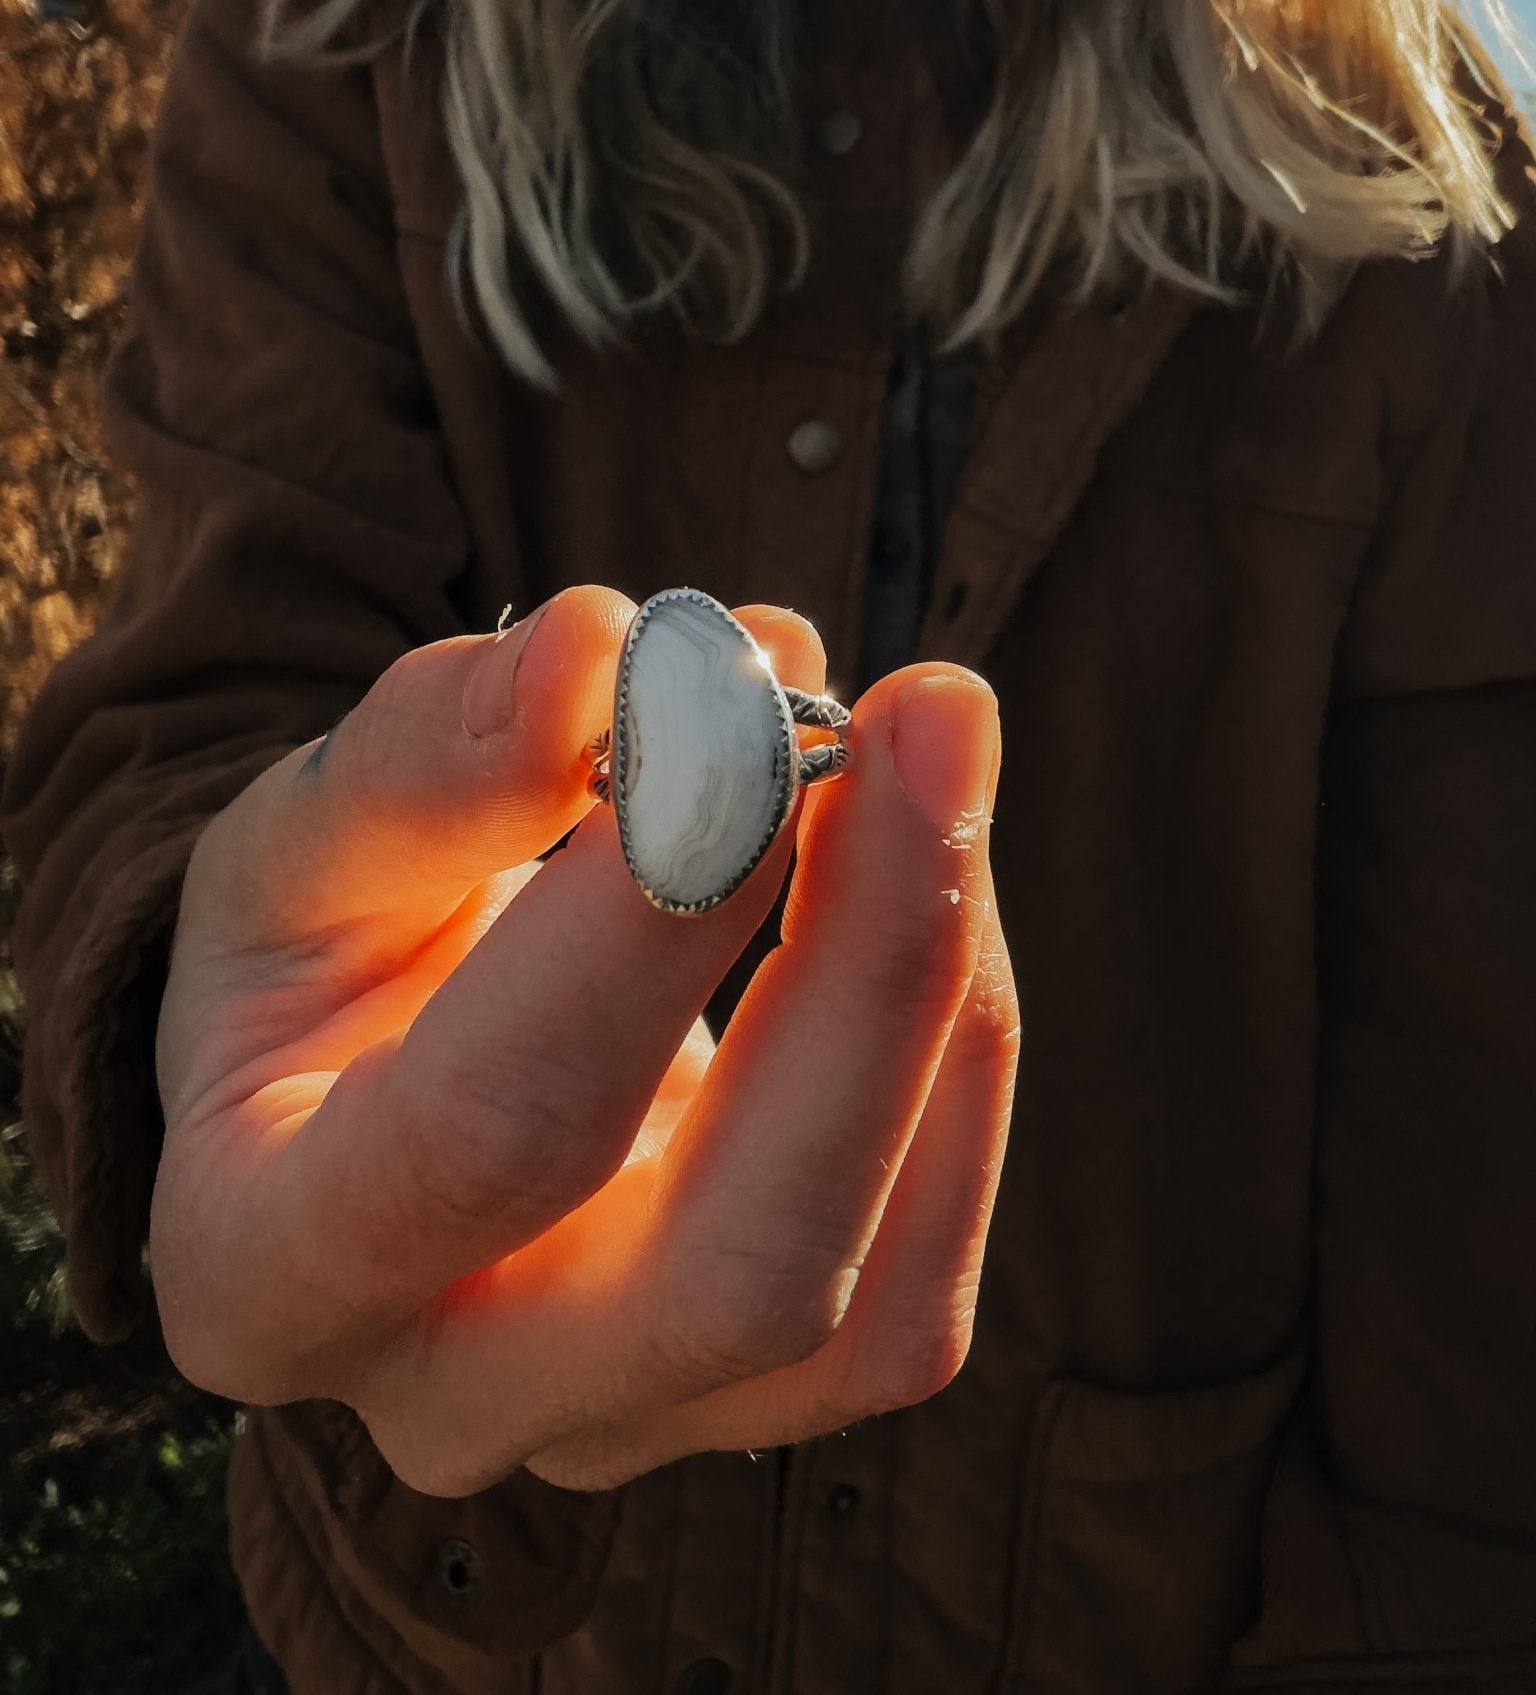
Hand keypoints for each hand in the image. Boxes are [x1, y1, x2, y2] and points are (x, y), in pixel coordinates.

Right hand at [150, 586, 1017, 1493]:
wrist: (364, 1086)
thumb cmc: (318, 957)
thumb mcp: (303, 835)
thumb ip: (425, 754)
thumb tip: (600, 655)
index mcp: (269, 1267)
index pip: (494, 1124)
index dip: (653, 909)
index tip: (750, 693)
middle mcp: (451, 1400)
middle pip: (735, 1269)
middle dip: (872, 964)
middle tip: (926, 712)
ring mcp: (625, 1426)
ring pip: (873, 1303)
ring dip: (948, 999)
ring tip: (932, 759)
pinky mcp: (757, 1394)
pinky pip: (922, 1284)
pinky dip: (963, 1061)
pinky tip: (934, 884)